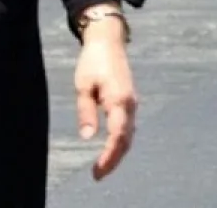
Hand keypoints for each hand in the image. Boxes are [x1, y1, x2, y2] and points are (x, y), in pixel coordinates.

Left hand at [75, 17, 137, 180]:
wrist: (108, 41)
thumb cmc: (93, 61)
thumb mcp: (83, 86)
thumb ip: (86, 111)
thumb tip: (88, 136)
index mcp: (119, 100)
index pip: (118, 136)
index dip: (109, 156)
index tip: (97, 171)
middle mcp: (130, 103)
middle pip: (127, 139)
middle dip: (114, 159)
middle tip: (98, 175)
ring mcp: (132, 102)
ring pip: (129, 134)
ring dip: (118, 152)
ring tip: (102, 166)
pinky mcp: (129, 100)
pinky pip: (129, 126)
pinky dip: (121, 141)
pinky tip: (111, 148)